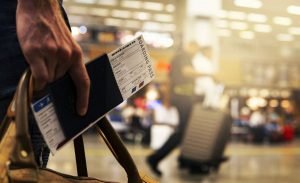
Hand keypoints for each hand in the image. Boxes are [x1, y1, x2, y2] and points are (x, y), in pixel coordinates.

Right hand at [16, 0, 89, 114]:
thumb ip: (66, 63)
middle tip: (50, 76)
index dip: (83, 98)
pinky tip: (36, 78)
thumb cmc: (52, 28)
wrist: (39, 8)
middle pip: (61, 82)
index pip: (83, 82)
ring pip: (49, 79)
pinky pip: (39, 76)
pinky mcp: (36, 52)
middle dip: (55, 82)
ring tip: (40, 62)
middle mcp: (66, 56)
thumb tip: (60, 83)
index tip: (81, 111)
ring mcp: (51, 54)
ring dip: (45, 77)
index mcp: (76, 55)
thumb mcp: (66, 45)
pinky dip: (38, 81)